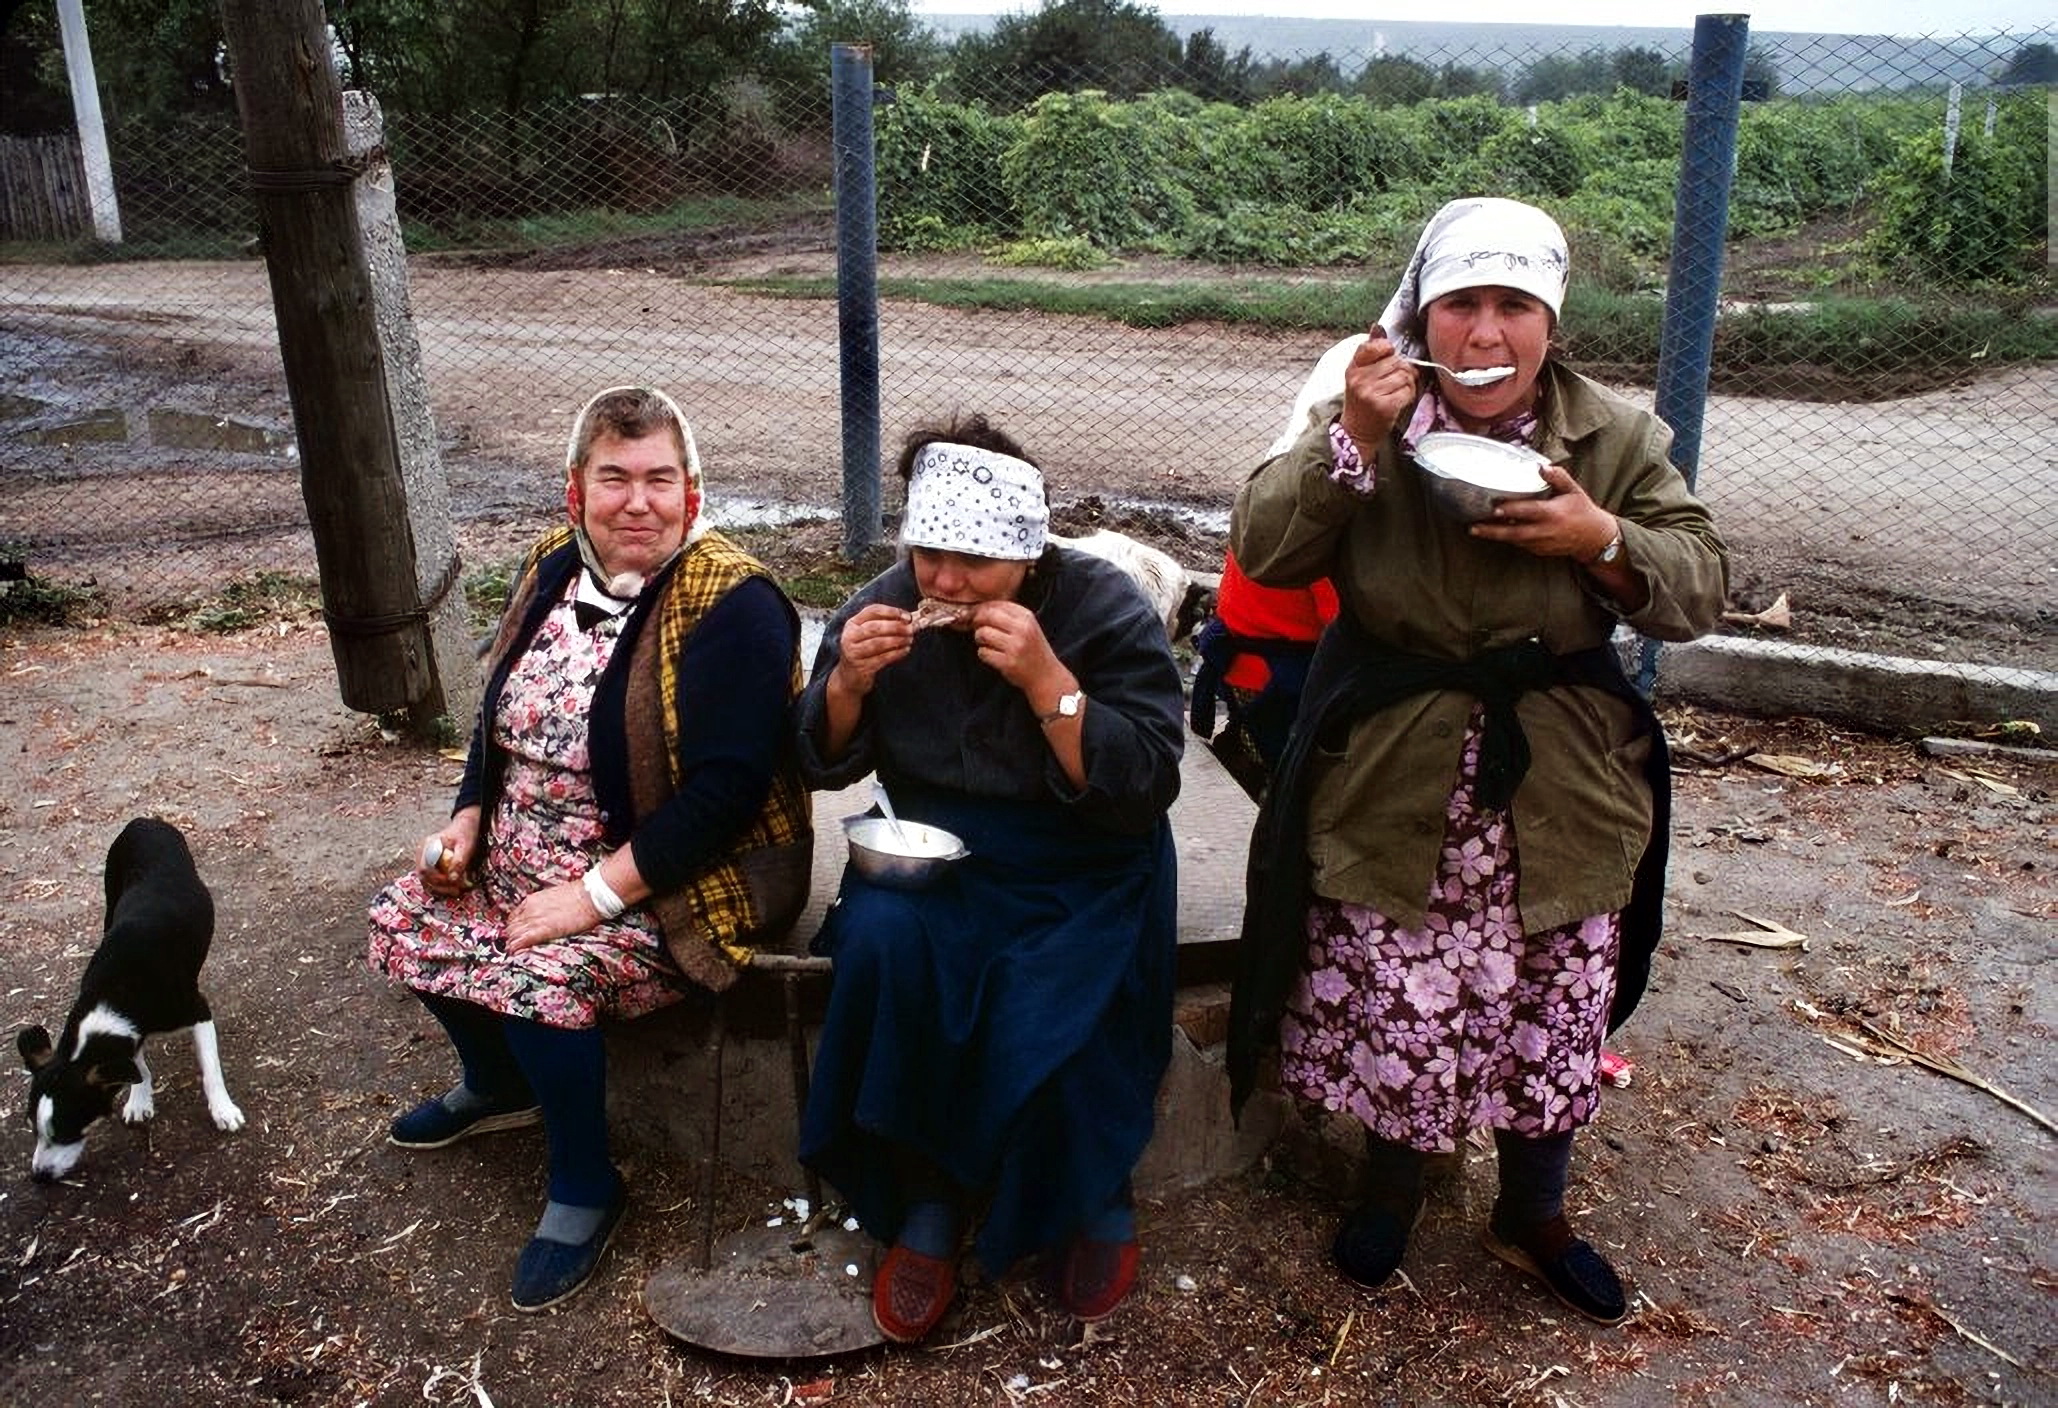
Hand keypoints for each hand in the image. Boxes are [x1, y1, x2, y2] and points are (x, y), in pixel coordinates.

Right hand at [418, 809, 480, 895]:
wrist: (464, 826)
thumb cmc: (464, 833)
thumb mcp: (465, 846)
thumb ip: (458, 861)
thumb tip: (453, 879)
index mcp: (428, 845)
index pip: (425, 868)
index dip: (436, 879)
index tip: (452, 882)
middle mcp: (422, 853)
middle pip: (423, 876)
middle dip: (439, 886)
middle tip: (456, 890)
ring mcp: (424, 859)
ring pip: (426, 880)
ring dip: (440, 888)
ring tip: (456, 891)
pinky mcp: (429, 865)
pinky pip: (431, 879)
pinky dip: (441, 885)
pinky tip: (453, 888)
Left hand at [502, 881, 596, 951]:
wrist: (590, 896)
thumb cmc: (580, 896)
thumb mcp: (556, 897)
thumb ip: (545, 906)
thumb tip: (546, 915)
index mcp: (532, 900)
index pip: (514, 917)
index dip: (515, 928)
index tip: (518, 934)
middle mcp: (529, 909)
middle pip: (510, 927)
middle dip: (511, 937)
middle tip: (516, 946)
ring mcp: (534, 919)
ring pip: (512, 935)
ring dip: (512, 944)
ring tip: (515, 952)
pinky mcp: (542, 930)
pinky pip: (521, 941)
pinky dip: (516, 948)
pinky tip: (515, 953)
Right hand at [830, 602, 914, 697]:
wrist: (850, 676)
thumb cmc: (864, 650)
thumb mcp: (868, 634)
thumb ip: (884, 624)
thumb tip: (909, 619)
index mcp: (853, 623)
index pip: (872, 610)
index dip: (892, 612)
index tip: (908, 617)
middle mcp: (850, 636)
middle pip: (874, 627)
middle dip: (896, 627)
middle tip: (911, 629)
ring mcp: (853, 652)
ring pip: (878, 643)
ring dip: (897, 640)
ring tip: (909, 640)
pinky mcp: (861, 667)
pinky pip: (881, 658)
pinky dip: (896, 653)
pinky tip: (905, 650)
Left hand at [965, 599, 1067, 698]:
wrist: (1046, 675)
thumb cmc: (1032, 649)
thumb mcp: (1027, 626)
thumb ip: (1007, 615)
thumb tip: (977, 609)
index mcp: (1027, 617)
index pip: (996, 604)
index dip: (981, 608)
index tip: (975, 615)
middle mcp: (1022, 629)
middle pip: (987, 615)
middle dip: (976, 620)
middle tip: (975, 627)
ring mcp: (1015, 646)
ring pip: (982, 633)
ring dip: (979, 639)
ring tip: (986, 643)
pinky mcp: (1008, 662)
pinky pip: (983, 652)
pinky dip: (983, 654)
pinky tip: (992, 655)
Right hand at [1338, 324, 1420, 447]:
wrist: (1357, 432)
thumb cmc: (1361, 401)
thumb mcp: (1359, 374)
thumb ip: (1370, 351)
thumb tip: (1377, 327)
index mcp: (1353, 369)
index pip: (1372, 346)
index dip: (1386, 348)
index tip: (1388, 355)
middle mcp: (1360, 380)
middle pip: (1395, 361)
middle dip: (1401, 369)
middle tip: (1394, 380)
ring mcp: (1371, 394)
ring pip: (1404, 375)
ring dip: (1407, 382)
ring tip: (1397, 390)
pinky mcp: (1385, 406)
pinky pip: (1408, 390)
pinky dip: (1409, 394)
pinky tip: (1400, 400)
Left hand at [1468, 464, 1618, 561]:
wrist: (1594, 538)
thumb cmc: (1582, 510)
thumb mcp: (1573, 490)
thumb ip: (1558, 477)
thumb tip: (1541, 466)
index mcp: (1553, 514)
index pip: (1529, 512)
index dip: (1511, 511)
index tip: (1495, 508)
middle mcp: (1545, 531)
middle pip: (1514, 533)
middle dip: (1492, 531)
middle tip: (1472, 527)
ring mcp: (1541, 544)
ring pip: (1514, 540)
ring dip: (1495, 535)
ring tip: (1475, 529)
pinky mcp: (1539, 551)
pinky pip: (1520, 544)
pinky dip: (1507, 538)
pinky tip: (1493, 531)